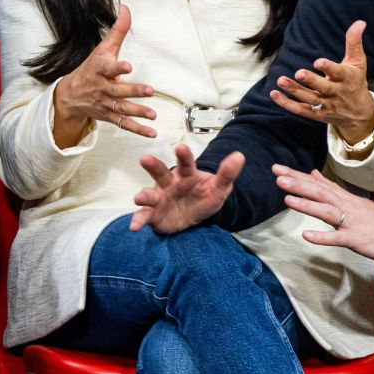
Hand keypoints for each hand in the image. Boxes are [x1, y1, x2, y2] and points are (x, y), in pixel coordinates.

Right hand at [52, 5, 155, 147]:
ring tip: (152, 115)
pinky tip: (152, 133)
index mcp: (100, 69)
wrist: (70, 95)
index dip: (117, 67)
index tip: (128, 66)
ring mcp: (105, 103)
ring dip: (137, 112)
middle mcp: (102, 88)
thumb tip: (126, 7)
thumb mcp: (103, 48)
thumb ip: (118, 30)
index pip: (108, 67)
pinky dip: (138, 130)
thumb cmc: (92, 68)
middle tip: (149, 91)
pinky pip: (124, 125)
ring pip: (121, 109)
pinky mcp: (109, 116)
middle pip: (117, 90)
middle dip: (133, 91)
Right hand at [130, 144, 244, 233]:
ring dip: (143, 195)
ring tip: (139, 198)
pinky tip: (134, 226)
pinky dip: (138, 220)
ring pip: (149, 194)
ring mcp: (160, 198)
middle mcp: (170, 183)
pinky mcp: (153, 214)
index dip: (183, 155)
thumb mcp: (219, 188)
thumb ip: (227, 173)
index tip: (180, 147)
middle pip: (161, 173)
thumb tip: (239, 156)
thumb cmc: (204, 196)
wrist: (195, 216)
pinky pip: (144, 215)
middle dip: (153, 166)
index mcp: (186, 175)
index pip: (186, 163)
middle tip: (145, 159)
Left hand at [270, 21, 373, 143]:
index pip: (339, 73)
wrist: (359, 114)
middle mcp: (337, 93)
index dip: (329, 68)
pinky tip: (274, 94)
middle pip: (323, 88)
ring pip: (309, 99)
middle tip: (299, 73)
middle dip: (311, 81)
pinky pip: (301, 110)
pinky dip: (287, 104)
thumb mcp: (358, 62)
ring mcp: (326, 105)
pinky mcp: (317, 114)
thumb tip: (359, 22)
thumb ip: (354, 42)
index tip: (318, 62)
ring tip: (281, 80)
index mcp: (347, 78)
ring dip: (295, 90)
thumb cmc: (356, 81)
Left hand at [273, 164, 373, 263]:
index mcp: (342, 197)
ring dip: (307, 204)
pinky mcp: (355, 238)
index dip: (296, 176)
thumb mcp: (352, 199)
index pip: (316, 183)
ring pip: (326, 211)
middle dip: (298, 184)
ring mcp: (350, 221)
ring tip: (287, 199)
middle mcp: (344, 206)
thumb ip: (330, 187)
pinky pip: (337, 238)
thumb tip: (313, 174)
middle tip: (278, 175)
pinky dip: (322, 237)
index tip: (277, 168)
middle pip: (319, 192)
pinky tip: (306, 235)